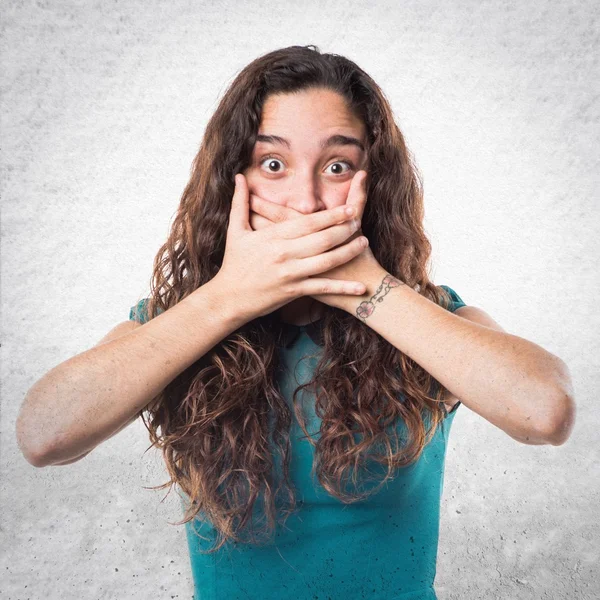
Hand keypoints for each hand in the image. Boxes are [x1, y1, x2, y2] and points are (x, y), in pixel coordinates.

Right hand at [212, 173, 369, 321]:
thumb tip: (238, 177)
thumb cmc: (233, 263)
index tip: (350, 207)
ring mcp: (290, 273)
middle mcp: (284, 253)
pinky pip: (322, 288)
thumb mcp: (234, 231)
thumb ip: (239, 203)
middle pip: (322, 239)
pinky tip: (360, 287)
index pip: (308, 222)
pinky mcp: (293, 292)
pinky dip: (343, 288)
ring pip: (326, 261)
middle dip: (345, 229)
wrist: (228, 297)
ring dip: (348, 252)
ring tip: (364, 243)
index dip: (332, 215)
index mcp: (273, 237)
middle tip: (360, 221)